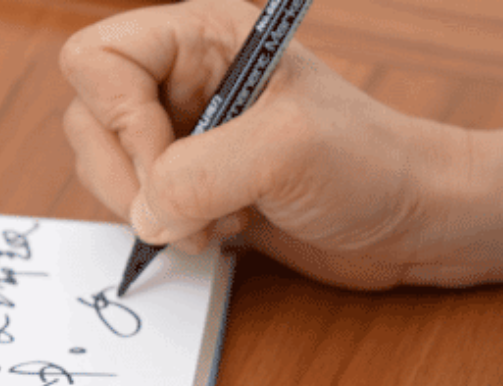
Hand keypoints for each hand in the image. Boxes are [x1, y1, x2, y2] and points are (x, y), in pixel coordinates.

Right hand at [59, 0, 502, 288]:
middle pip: (90, 118)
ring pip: (106, 166)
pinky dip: (165, 229)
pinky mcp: (192, 182)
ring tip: (215, 221)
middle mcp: (184, 77)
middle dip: (131, 177)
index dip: (120, 121)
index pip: (98, 61)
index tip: (170, 168)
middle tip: (188, 210)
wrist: (411, 219)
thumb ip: (196, 175)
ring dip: (149, 210)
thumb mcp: (284, 153)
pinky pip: (137, 204)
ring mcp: (185, 132)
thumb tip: (143, 214)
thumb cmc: (370, 164)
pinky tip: (220, 231)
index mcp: (203, 36)